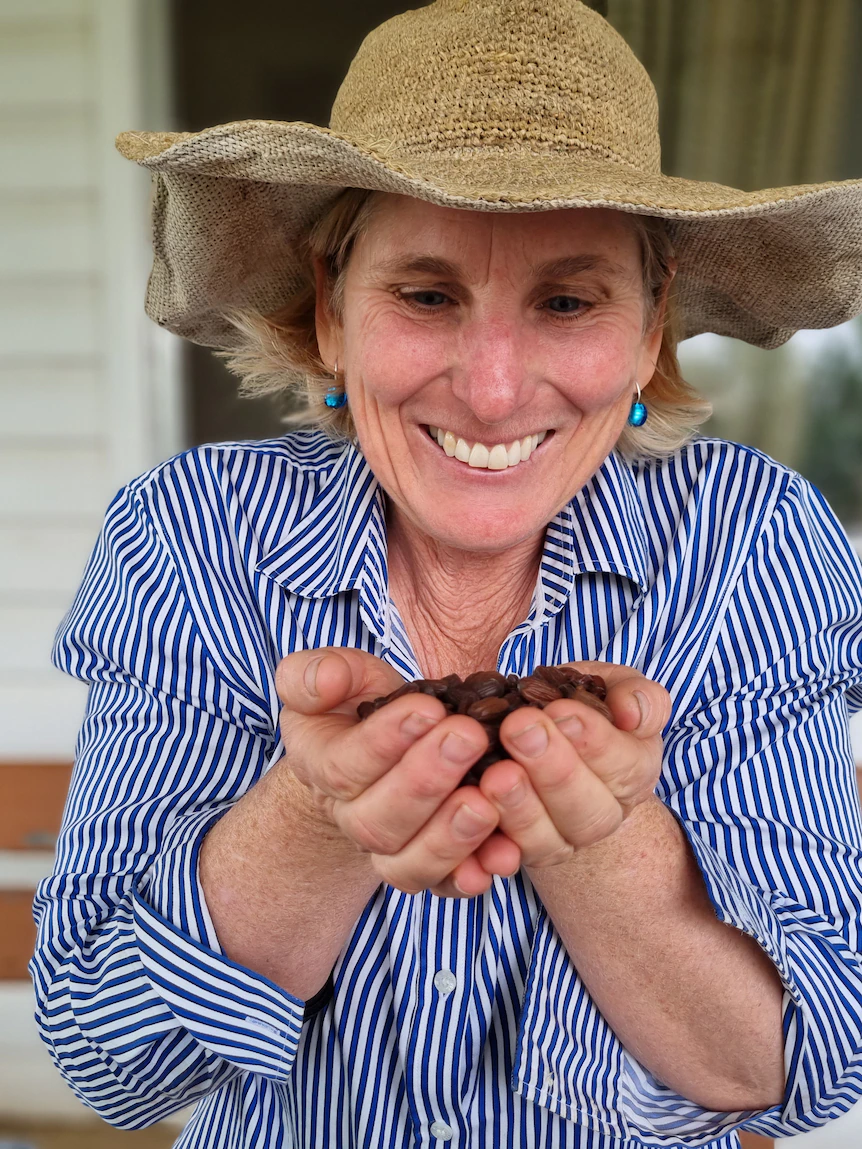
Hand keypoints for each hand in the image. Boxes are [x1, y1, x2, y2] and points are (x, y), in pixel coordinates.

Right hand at [276, 648, 514, 897]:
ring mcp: (390, 848)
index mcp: (319, 765)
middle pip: (377, 821)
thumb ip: (313, 672)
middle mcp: (350, 817)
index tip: (429, 708)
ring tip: (487, 802)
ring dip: (450, 837)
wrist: (381, 743)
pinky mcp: (430, 866)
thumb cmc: (358, 701)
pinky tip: (504, 855)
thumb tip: (322, 682)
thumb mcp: (336, 674)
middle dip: (426, 781)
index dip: (384, 741)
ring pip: (408, 864)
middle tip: (469, 737)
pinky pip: (445, 885)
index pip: (343, 766)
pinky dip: (474, 876)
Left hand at [473, 663, 670, 875]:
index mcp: (634, 773)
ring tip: (495, 773)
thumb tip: (632, 712)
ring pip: (547, 841)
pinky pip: (505, 858)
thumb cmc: (583, 706)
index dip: (594, 741)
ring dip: (520, 808)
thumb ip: (638, 696)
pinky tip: (471, 813)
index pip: (624, 766)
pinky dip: (488, 847)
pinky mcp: (521, 853)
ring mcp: (562, 841)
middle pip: (588, 812)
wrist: (545, 736)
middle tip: (518, 728)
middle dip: (553, 770)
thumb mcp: (615, 687)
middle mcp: (604, 815)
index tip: (559, 710)